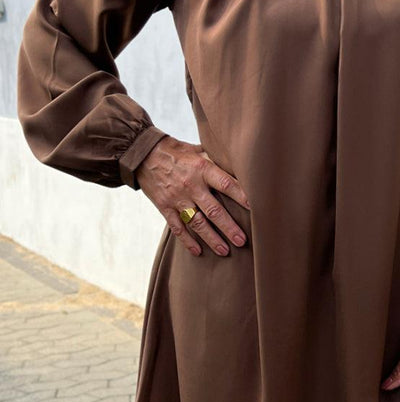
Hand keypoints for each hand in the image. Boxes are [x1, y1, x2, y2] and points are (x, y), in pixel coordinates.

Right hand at [136, 136, 249, 256]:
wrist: (143, 153)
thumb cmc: (176, 151)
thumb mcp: (197, 150)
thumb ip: (216, 160)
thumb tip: (240, 165)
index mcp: (202, 169)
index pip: (226, 184)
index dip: (241, 196)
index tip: (256, 209)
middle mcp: (191, 185)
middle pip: (214, 210)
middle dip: (229, 227)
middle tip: (242, 241)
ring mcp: (177, 198)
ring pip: (197, 223)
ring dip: (212, 238)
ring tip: (224, 251)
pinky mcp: (164, 207)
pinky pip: (177, 228)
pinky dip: (187, 241)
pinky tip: (198, 251)